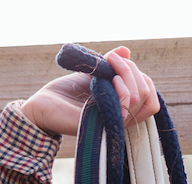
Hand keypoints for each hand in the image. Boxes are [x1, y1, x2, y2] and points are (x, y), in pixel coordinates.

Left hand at [19, 47, 159, 136]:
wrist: (42, 104)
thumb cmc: (66, 91)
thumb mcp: (94, 73)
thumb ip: (112, 64)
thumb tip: (126, 50)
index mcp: (121, 108)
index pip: (149, 95)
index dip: (141, 76)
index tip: (119, 61)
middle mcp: (120, 118)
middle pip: (146, 95)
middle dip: (133, 71)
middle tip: (112, 60)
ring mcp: (111, 123)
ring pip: (139, 99)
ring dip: (129, 75)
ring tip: (110, 67)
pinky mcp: (100, 125)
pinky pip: (124, 108)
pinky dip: (122, 89)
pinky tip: (110, 79)